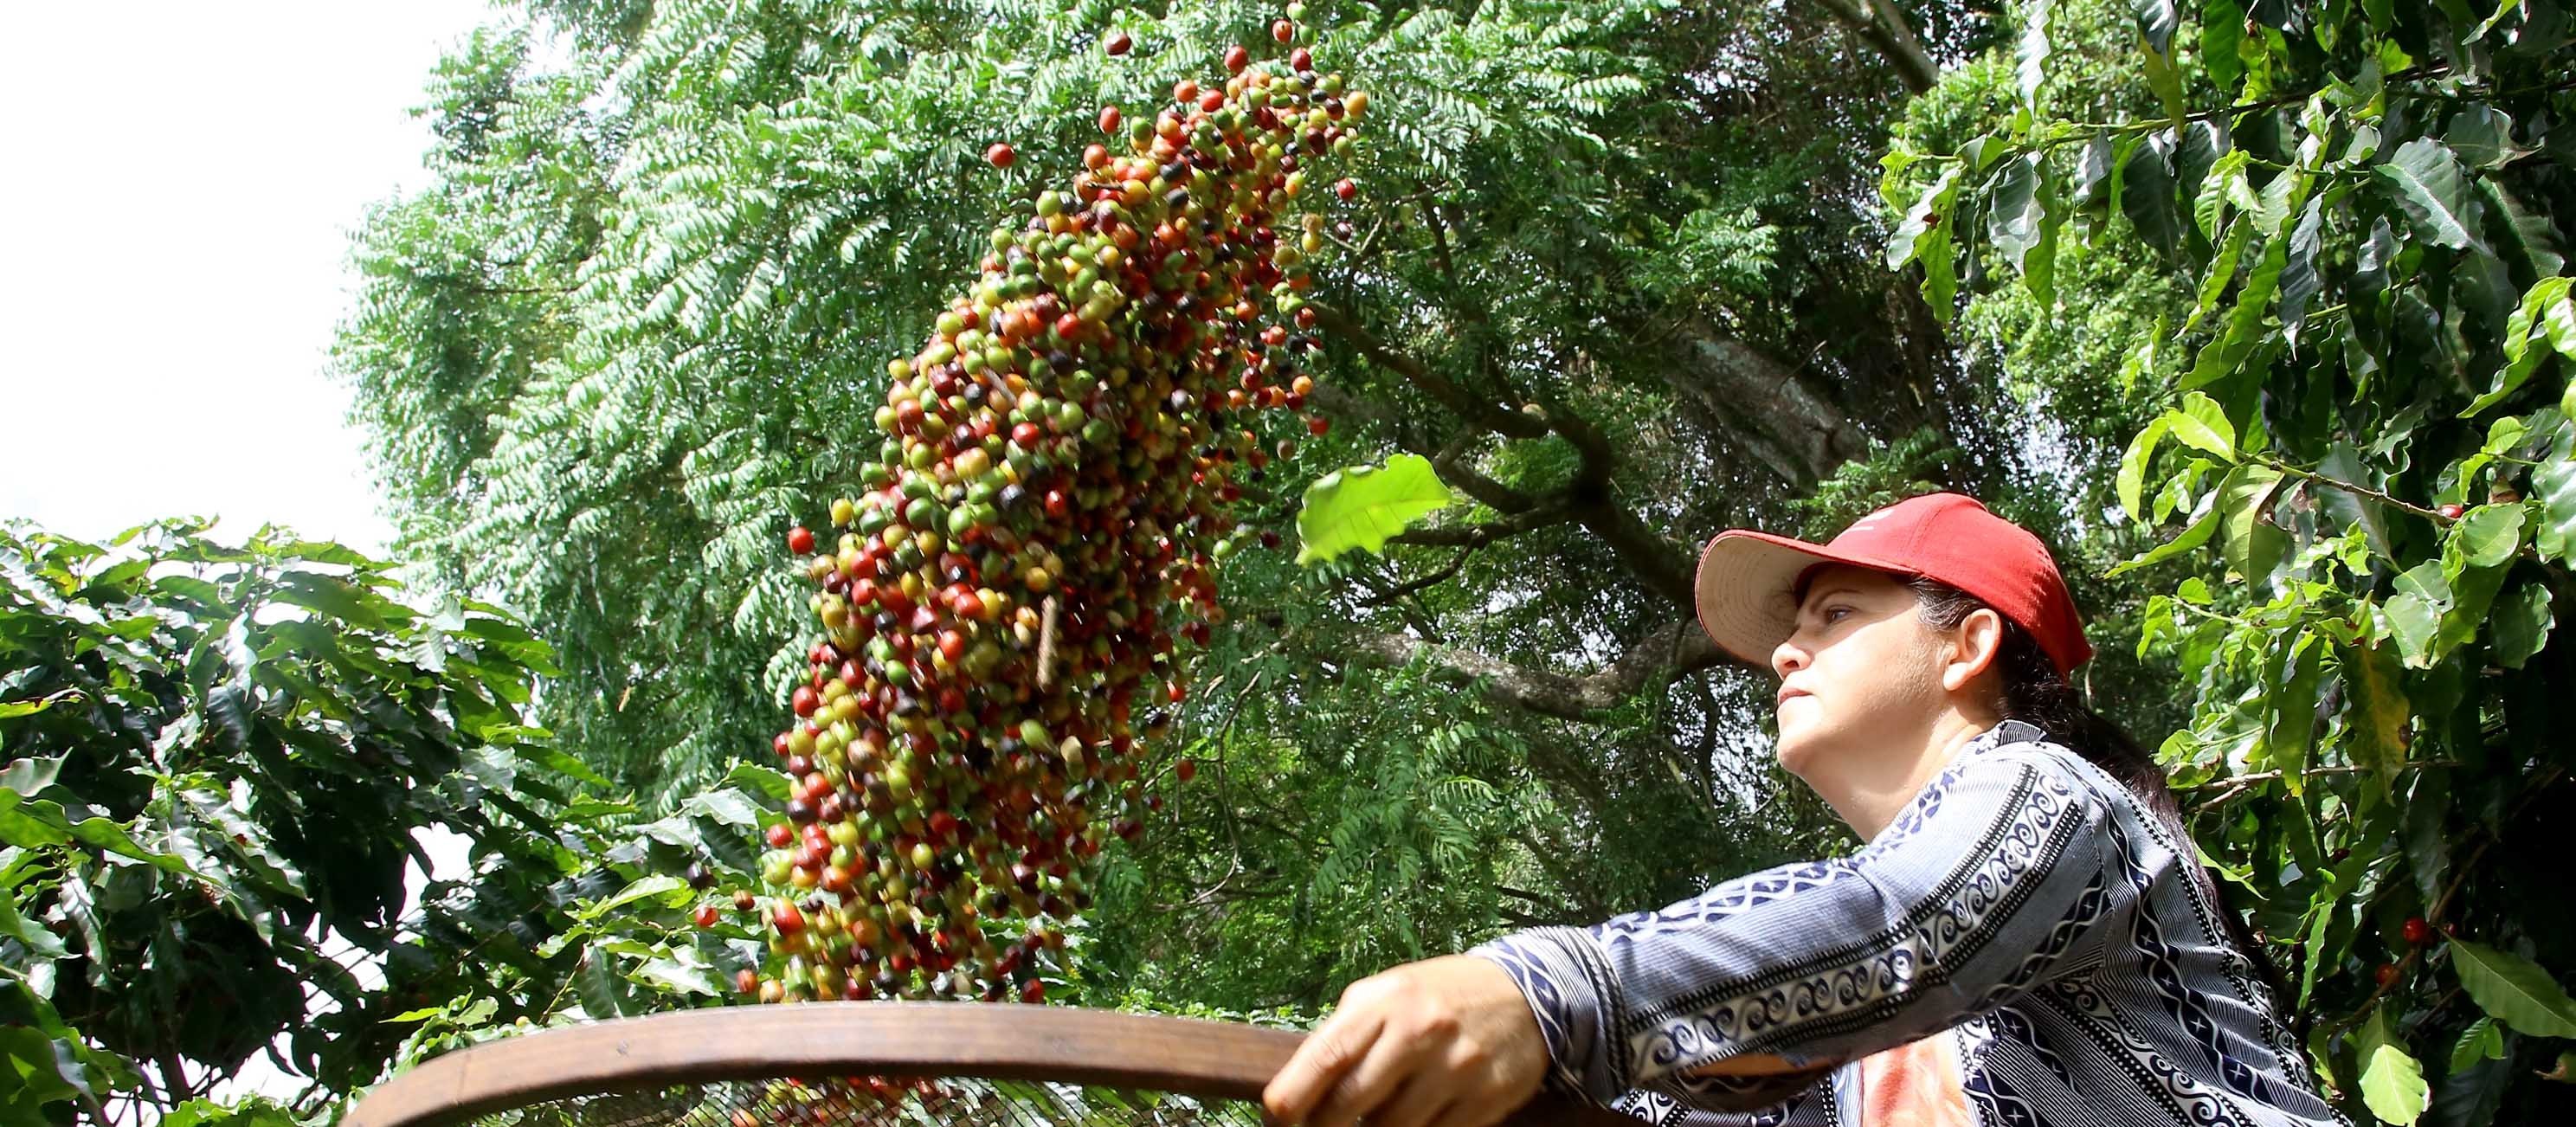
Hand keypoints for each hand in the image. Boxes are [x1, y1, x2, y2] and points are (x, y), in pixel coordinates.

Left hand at [1261, 955, 1548, 1126]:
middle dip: (1325, 1126)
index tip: (1277, 1117)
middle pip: (1351, 1104)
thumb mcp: (1386, 992)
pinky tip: (1413, 1119)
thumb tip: (1298, 1085)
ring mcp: (1457, 1069)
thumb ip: (1344, 1032)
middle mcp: (1421, 1032)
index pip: (1326, 1057)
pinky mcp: (1487, 1100)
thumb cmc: (1437, 996)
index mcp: (1386, 1001)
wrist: (1526, 993)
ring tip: (1374, 1116)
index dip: (1291, 1098)